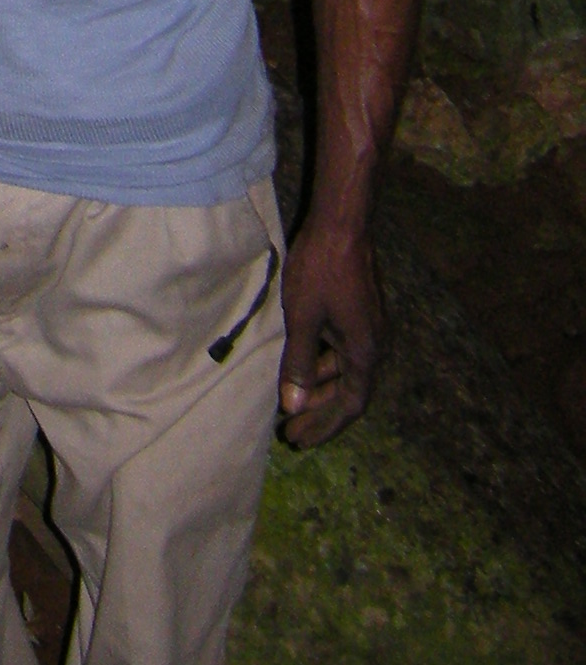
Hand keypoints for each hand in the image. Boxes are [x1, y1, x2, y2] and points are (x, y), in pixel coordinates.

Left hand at [278, 221, 382, 446]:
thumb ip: (299, 364)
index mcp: (365, 352)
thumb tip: (293, 405)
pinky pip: (342, 350)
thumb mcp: (303, 319)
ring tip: (291, 402)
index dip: (325, 426)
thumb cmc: (320, 270)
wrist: (342, 225)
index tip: (300, 440)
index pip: (350, 405)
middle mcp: (375, 346)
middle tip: (290, 430)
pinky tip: (301, 366)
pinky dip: (322, 363)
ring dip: (319, 387)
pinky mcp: (360, 313)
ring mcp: (369, 328)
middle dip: (318, 411)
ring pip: (344, 370)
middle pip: (348, 391)